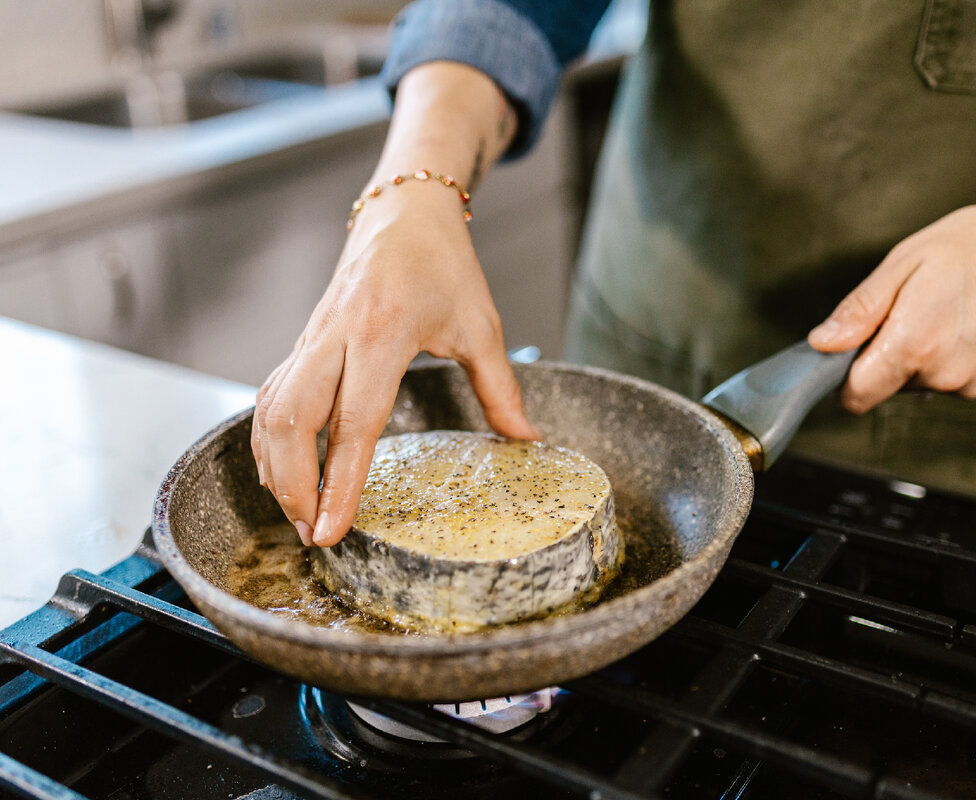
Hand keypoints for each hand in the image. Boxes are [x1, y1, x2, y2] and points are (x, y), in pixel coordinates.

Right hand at [252, 192, 538, 547]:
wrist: (405, 212)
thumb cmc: (444, 262)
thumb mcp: (482, 326)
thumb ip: (501, 389)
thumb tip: (528, 440)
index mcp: (382, 334)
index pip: (352, 424)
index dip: (338, 483)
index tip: (331, 530)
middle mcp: (335, 337)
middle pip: (291, 422)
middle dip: (293, 486)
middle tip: (312, 534)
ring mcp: (312, 338)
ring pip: (270, 410)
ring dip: (274, 467)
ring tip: (297, 513)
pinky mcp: (303, 340)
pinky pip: (270, 394)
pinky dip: (268, 438)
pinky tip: (282, 469)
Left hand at [806, 186, 975, 412]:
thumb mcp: (908, 260)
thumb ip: (861, 309)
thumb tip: (822, 344)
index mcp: (915, 344)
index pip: (855, 395)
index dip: (843, 377)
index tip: (849, 351)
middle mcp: (945, 375)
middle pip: (887, 386)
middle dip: (886, 356)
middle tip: (913, 307)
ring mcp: (973, 386)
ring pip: (920, 384)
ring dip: (922, 356)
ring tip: (950, 308)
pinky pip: (952, 382)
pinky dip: (953, 359)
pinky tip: (973, 323)